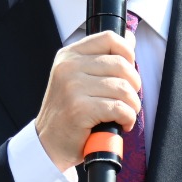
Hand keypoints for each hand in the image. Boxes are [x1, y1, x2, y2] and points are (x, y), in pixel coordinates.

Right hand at [34, 29, 140, 171]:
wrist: (48, 143)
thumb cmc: (67, 112)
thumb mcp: (77, 78)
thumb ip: (101, 59)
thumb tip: (130, 39)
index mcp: (69, 55)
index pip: (109, 38)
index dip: (128, 53)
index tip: (128, 71)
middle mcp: (68, 67)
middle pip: (121, 64)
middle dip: (134, 85)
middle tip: (128, 100)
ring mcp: (73, 87)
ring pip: (123, 88)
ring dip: (132, 105)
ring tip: (125, 114)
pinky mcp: (80, 109)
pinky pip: (120, 108)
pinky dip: (128, 118)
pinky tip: (122, 124)